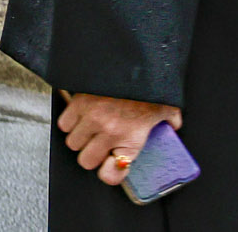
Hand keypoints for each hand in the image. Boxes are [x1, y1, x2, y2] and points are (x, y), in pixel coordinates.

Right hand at [58, 92, 181, 185]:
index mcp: (130, 139)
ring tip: (90, 130)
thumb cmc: (149, 87)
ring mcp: (91, 118)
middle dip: (91, 156)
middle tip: (99, 147)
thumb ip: (170, 121)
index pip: (111, 175)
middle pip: (86, 161)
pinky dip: (70, 123)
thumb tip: (173, 125)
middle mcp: (108, 132)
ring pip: (72, 143)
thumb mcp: (166, 108)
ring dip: (80, 139)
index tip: (111, 166)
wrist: (134, 63)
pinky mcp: (78, 103)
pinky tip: (81, 117)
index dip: (110, 173)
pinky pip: (64, 124)